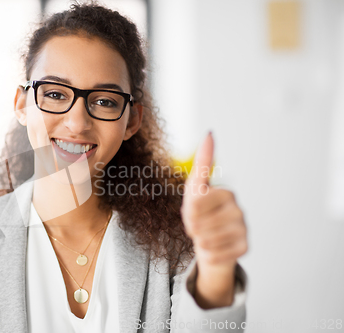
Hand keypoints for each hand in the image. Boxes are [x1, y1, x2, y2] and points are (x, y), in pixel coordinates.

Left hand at [181, 132, 247, 308]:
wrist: (211, 242)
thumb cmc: (201, 213)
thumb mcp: (195, 187)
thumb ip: (203, 161)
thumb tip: (210, 132)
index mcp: (227, 193)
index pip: (195, 205)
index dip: (187, 213)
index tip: (193, 212)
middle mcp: (239, 210)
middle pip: (199, 224)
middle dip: (192, 229)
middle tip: (199, 226)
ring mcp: (244, 229)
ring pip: (207, 241)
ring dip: (199, 242)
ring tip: (206, 237)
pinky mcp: (245, 248)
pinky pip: (215, 255)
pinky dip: (209, 255)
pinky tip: (214, 248)